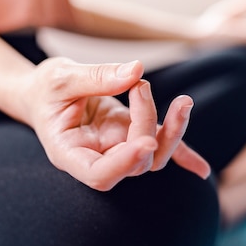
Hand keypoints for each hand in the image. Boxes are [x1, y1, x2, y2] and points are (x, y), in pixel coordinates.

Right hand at [22, 57, 210, 190]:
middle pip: (134, 163)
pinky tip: (201, 168)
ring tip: (184, 102)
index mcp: (69, 152)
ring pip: (153, 157)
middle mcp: (96, 157)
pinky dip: (182, 155)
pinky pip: (159, 147)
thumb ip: (97, 77)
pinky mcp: (130, 136)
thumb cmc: (45, 88)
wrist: (45, 93)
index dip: (125, 164)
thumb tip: (136, 71)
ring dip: (173, 133)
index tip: (145, 142)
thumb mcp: (61, 77)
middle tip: (140, 85)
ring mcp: (116, 149)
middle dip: (146, 125)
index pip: (98, 174)